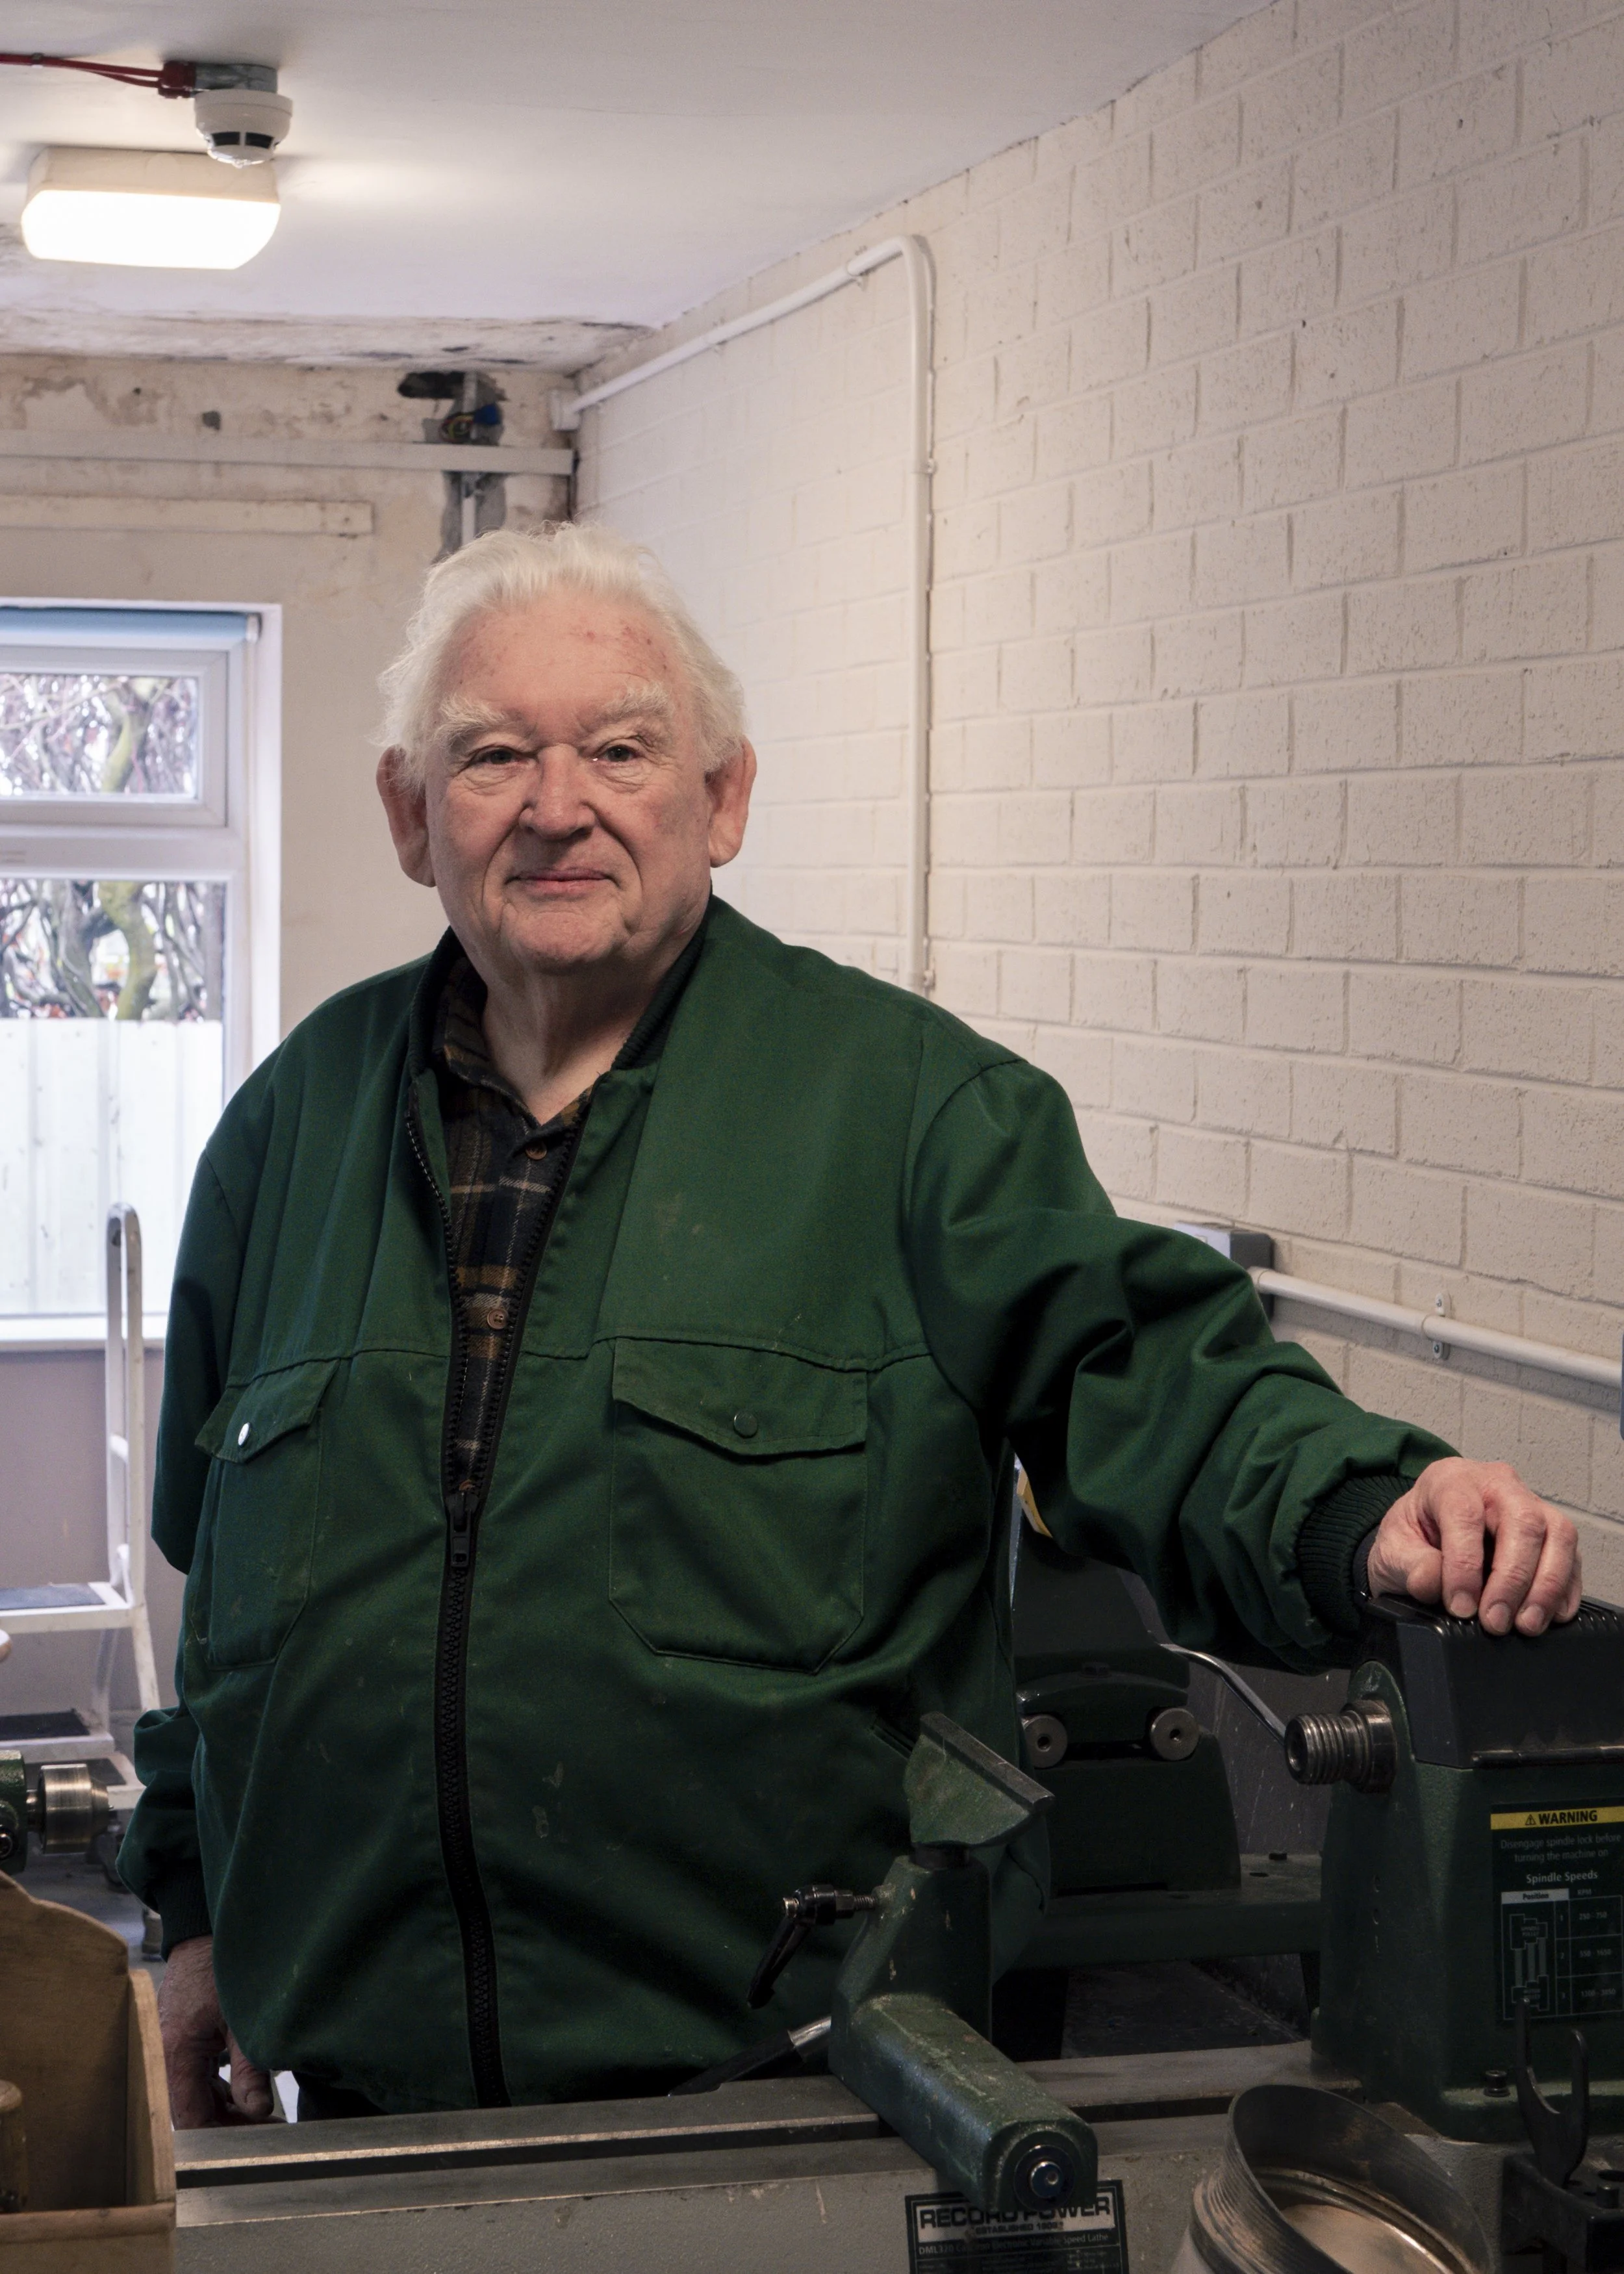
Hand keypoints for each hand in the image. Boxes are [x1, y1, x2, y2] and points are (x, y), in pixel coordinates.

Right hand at [156, 1934, 273, 2127]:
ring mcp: (172, 2050)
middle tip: (263, 2132)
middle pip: (192, 2111)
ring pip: (195, 2096)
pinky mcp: (182, 2043)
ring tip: (259, 2116)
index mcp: (175, 2054)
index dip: (219, 2136)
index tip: (251, 2142)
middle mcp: (166, 2058)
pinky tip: (244, 2094)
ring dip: (224, 2109)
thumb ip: (249, 2068)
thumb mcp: (240, 2019)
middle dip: (225, 2126)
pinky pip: (197, 2079)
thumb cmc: (219, 1967)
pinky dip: (219, 2090)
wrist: (203, 1931)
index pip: (190, 2118)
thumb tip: (258, 2111)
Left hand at [1366, 1459, 1581, 1635]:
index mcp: (1450, 1481)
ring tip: (1525, 1625)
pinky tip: (1549, 1615)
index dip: (1465, 1564)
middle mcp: (1496, 1485)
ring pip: (1558, 1534)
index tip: (1460, 1606)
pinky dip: (1565, 1589)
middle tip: (1496, 1621)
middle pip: (1522, 1520)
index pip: (1465, 1514)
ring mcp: (1531, 1505)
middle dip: (1512, 1578)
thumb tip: (1434, 1582)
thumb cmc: (1413, 1535)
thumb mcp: (1393, 1548)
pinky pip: (1573, 1555)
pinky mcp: (1552, 1532)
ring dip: (1546, 1586)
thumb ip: (1409, 1565)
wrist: (1427, 1534)